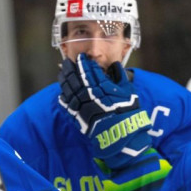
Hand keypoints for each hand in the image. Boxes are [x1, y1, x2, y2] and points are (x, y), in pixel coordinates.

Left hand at [58, 54, 152, 169]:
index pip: (89, 71)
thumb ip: (120, 76)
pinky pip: (67, 106)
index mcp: (100, 86)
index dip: (84, 63)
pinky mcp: (78, 117)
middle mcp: (88, 93)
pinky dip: (63, 99)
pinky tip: (61, 94)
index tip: (81, 57)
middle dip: (70, 68)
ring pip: (68, 90)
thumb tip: (114, 65)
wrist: (121, 133)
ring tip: (61, 74)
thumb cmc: (127, 111)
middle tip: (67, 62)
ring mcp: (81, 105)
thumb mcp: (128, 90)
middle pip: (75, 78)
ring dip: (64, 81)